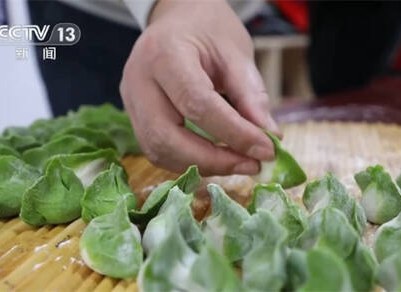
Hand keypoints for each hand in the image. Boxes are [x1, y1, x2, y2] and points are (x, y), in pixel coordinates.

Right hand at [120, 0, 280, 175]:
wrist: (178, 18)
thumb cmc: (208, 29)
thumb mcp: (237, 53)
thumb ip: (251, 95)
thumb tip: (270, 137)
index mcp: (165, 54)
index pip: (197, 104)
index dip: (233, 133)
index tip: (266, 150)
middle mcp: (138, 80)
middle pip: (167, 137)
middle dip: (213, 160)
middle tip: (252, 165)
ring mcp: (131, 100)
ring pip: (159, 150)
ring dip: (202, 165)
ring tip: (240, 163)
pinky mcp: (135, 116)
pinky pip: (158, 150)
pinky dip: (190, 161)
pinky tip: (218, 158)